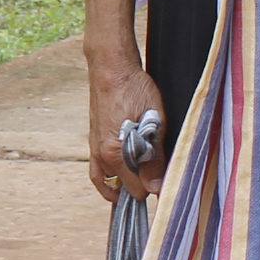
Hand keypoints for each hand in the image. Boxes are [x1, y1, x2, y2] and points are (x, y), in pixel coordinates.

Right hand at [86, 55, 165, 201]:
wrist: (111, 69)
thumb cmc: (134, 90)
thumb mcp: (154, 124)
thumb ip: (154, 158)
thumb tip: (155, 187)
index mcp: (116, 153)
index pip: (137, 190)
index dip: (153, 188)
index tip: (166, 181)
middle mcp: (101, 155)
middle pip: (123, 187)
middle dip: (140, 186)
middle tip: (157, 176)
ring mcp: (95, 148)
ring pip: (109, 180)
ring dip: (124, 184)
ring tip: (140, 183)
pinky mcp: (93, 139)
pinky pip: (97, 170)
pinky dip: (107, 180)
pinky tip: (117, 183)